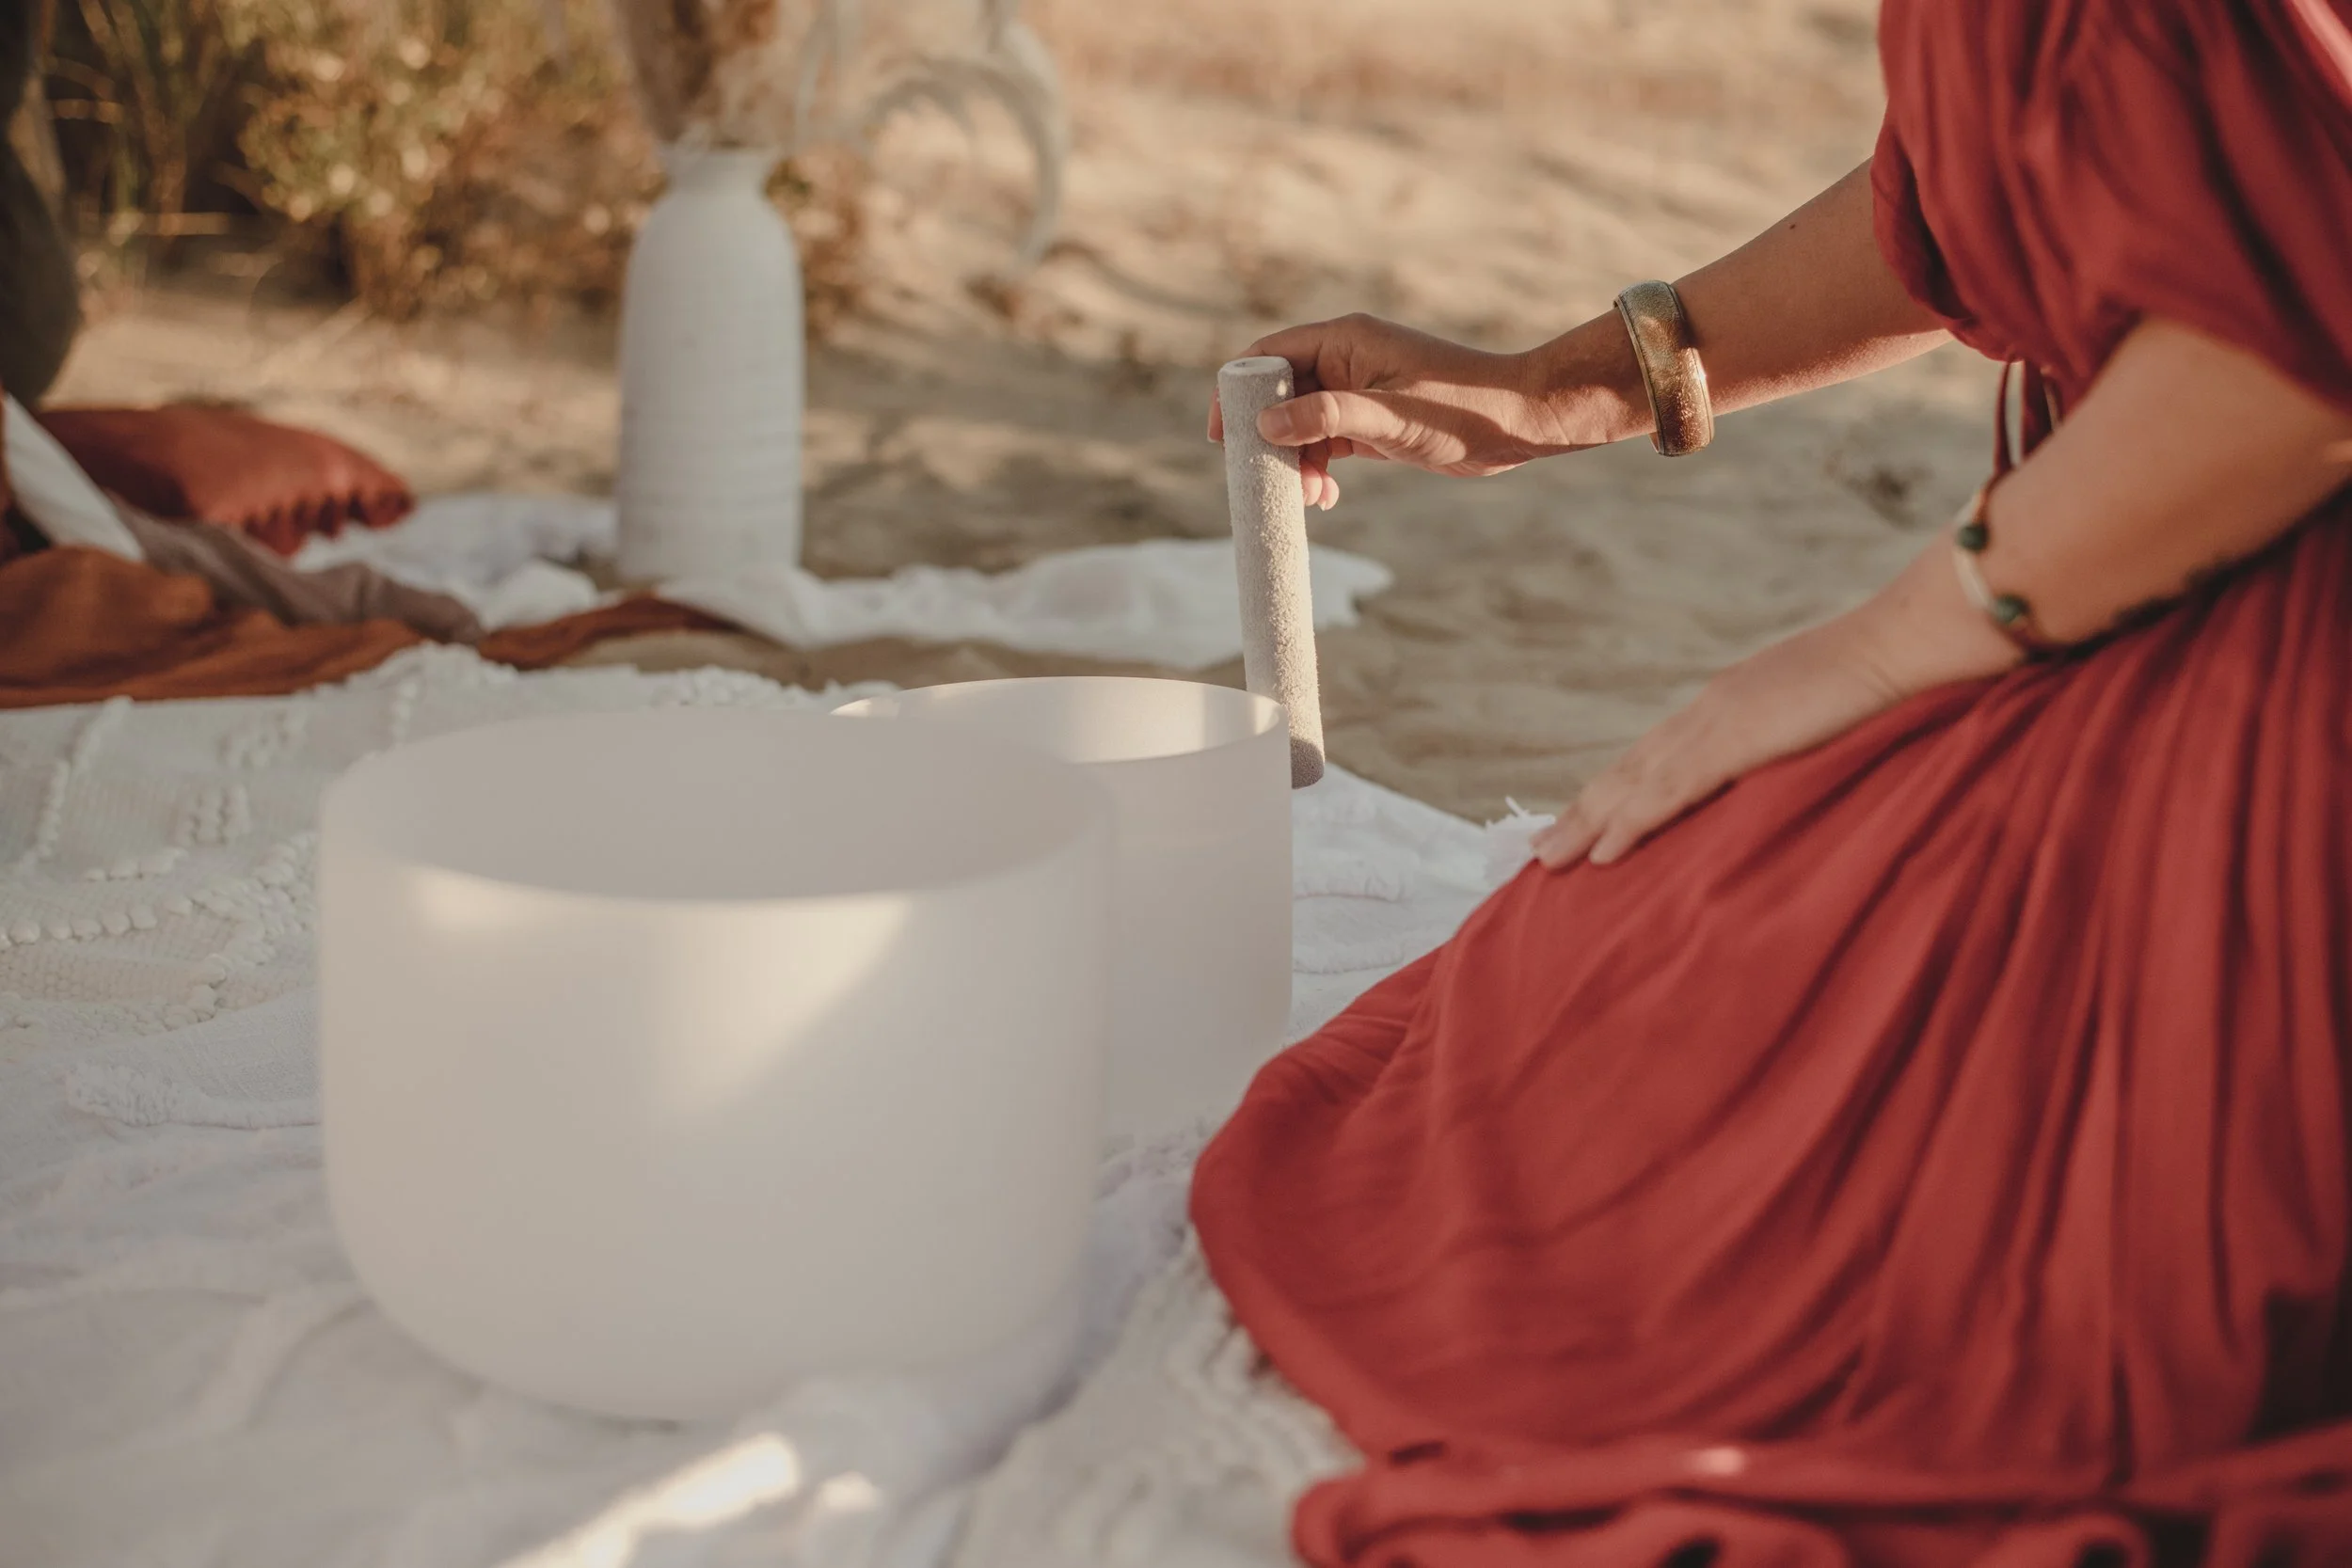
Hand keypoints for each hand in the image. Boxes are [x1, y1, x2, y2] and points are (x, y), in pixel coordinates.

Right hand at [1207, 314, 1582, 508]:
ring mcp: (1358, 391)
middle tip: (1265, 479)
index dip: (1239, 392)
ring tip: (1308, 496)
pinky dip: (1317, 468)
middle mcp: (1346, 359)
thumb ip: (1328, 417)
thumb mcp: (1390, 416)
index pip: (1269, 356)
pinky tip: (1324, 496)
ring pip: (1301, 424)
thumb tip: (1266, 426)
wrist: (1518, 423)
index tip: (1223, 435)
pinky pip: (1326, 442)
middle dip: (1268, 438)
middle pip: (1280, 394)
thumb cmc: (1462, 409)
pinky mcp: (1372, 421)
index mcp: (1345, 340)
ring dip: (1294, 461)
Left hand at [1530, 547, 2022, 867]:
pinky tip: (1599, 854)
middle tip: (1542, 849)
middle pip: (1632, 768)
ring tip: (1547, 860)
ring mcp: (1719, 722)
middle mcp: (1713, 708)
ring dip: (1588, 823)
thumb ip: (1807, 743)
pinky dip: (1629, 823)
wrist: (1917, 641)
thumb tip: (1802, 772)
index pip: (1661, 753)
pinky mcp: (1734, 741)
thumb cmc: (1896, 677)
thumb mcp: (1836, 716)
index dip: (1619, 787)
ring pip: (1634, 783)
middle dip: (1586, 809)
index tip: (1585, 816)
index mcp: (1735, 701)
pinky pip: (1668, 792)